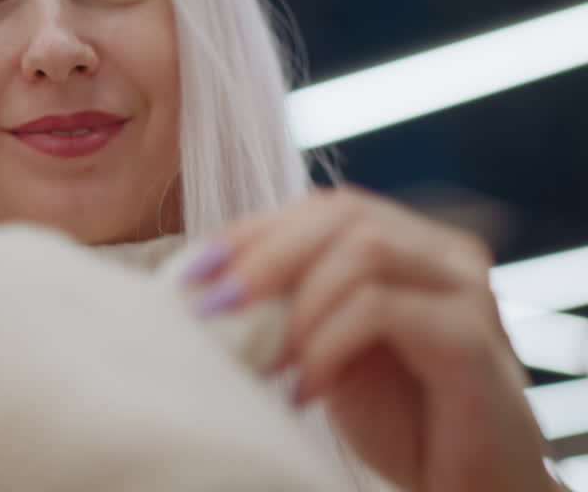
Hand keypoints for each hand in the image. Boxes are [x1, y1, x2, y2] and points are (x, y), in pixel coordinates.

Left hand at [191, 184, 557, 491]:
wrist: (470, 488)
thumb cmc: (398, 418)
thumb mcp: (328, 346)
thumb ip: (289, 303)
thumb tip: (204, 280)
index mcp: (410, 242)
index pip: (324, 207)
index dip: (253, 231)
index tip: (195, 273)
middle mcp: (444, 252)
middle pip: (343, 214)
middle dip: (264, 257)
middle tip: (215, 308)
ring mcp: (466, 290)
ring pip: (363, 250)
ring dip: (295, 304)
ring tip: (263, 361)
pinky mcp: (475, 339)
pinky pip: (383, 309)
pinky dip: (327, 343)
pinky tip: (306, 389)